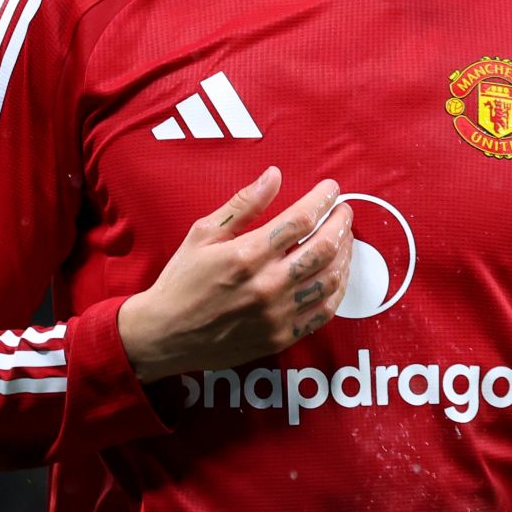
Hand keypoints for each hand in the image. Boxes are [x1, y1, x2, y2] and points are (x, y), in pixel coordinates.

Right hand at [117, 167, 354, 380]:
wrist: (166, 335)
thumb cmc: (182, 280)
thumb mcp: (203, 233)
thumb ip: (243, 204)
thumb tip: (274, 175)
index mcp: (246, 254)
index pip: (300, 220)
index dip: (322, 199)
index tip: (331, 188)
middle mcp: (267, 285)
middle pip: (324, 248)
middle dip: (341, 223)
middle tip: (344, 211)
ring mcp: (277, 314)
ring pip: (330, 279)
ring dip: (345, 254)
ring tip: (344, 238)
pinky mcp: (282, 336)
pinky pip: (324, 312)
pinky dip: (338, 289)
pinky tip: (337, 274)